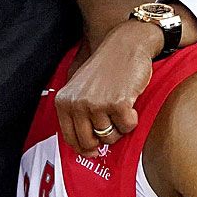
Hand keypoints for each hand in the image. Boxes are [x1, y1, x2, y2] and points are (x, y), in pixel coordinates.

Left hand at [55, 19, 162, 153]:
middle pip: (89, 142)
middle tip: (111, 126)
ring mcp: (97, 104)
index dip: (83, 148)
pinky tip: (130, 104)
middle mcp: (77, 104)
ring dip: (119, 127)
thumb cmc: (106, 68)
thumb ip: (78, 114)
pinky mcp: (118, 103)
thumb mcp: (80, 89)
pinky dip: (132, 120)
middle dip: (102, 140)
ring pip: (110, 137)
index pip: (70, 138)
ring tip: (120, 108)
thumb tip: (85, 147)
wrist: (126, 45)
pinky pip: (127, 128)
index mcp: (64, 102)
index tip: (92, 150)